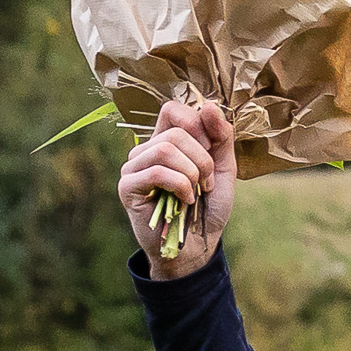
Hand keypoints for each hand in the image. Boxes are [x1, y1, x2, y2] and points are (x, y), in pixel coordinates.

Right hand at [118, 91, 235, 277]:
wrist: (196, 246)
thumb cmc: (207, 207)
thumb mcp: (222, 170)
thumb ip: (221, 138)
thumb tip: (208, 104)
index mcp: (165, 140)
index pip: (173, 109)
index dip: (198, 125)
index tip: (212, 152)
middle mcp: (145, 149)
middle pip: (176, 131)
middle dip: (203, 159)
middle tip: (207, 183)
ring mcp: (133, 166)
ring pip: (166, 149)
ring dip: (193, 173)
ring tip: (197, 192)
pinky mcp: (128, 186)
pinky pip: (158, 171)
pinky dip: (181, 186)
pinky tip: (185, 201)